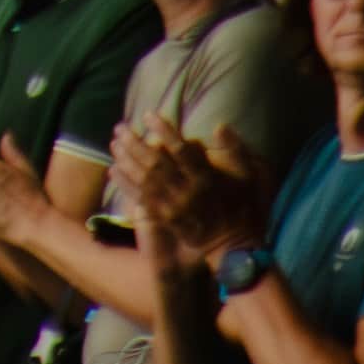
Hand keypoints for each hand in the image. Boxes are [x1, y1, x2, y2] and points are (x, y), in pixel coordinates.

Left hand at [114, 121, 252, 269]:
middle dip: (136, 143)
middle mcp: (188, 192)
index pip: (181, 150)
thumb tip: (220, 126)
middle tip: (120, 128)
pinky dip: (127, 185)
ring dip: (127, 160)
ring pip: (146, 181)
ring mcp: (176, 208)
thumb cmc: (244, 209)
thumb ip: (235, 151)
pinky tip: (115, 171)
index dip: (164, 131)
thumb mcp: (249, 177)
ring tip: (114, 144)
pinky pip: (143, 200)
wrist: (236, 249)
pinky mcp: (167, 221)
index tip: (148, 115)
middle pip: (156, 164)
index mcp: (207, 179)